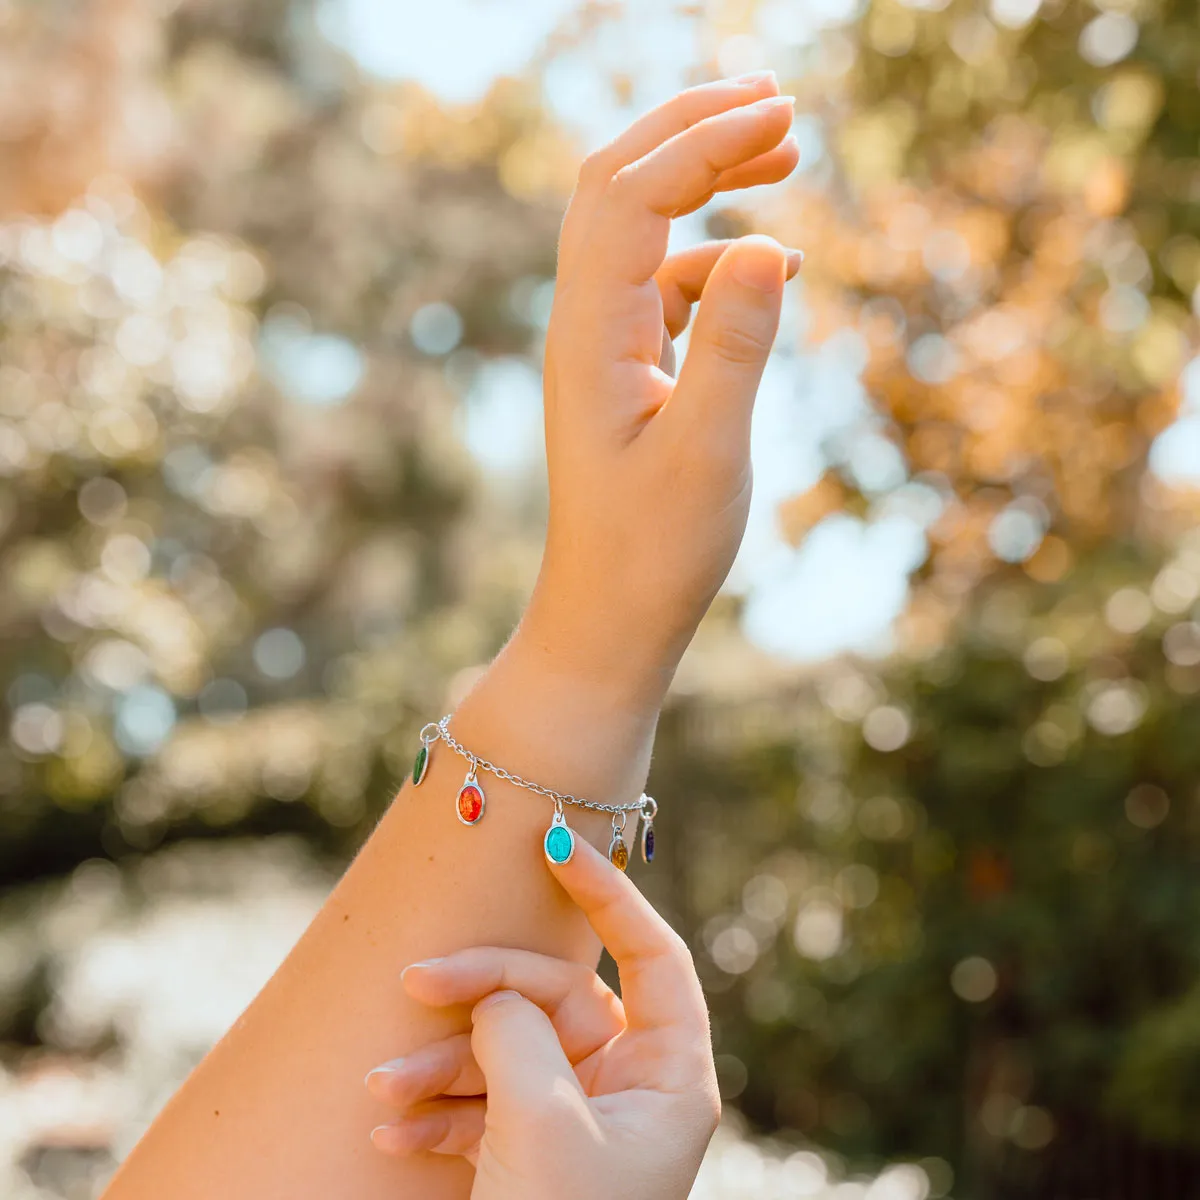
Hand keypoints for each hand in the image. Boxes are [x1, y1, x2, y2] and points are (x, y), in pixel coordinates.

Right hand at [366, 836, 719, 1199]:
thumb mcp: (544, 1126)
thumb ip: (519, 1034)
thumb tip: (495, 997)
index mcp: (668, 1076)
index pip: (650, 954)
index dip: (608, 893)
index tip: (556, 843)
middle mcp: (628, 1085)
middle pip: (552, 998)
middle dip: (480, 995)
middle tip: (415, 984)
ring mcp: (576, 1113)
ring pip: (505, 1050)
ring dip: (439, 1065)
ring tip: (382, 1088)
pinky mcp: (531, 1146)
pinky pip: (484, 1103)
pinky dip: (439, 1109)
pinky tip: (391, 1124)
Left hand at [521, 73, 802, 698]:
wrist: (610, 616)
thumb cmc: (653, 551)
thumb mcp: (708, 452)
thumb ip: (738, 346)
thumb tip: (770, 244)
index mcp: (590, 334)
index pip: (635, 195)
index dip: (707, 141)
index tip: (784, 113)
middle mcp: (583, 325)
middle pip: (618, 185)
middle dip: (691, 129)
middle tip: (774, 97)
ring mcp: (602, 346)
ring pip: (642, 229)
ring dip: (705, 182)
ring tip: (784, 152)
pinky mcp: (627, 372)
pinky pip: (666, 285)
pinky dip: (717, 258)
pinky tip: (775, 268)